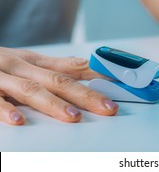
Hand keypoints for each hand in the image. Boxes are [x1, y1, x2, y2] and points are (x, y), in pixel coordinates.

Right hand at [0, 47, 117, 124]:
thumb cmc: (1, 63)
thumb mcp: (29, 61)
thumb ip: (57, 67)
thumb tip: (91, 70)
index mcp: (37, 62)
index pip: (75, 67)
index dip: (100, 75)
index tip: (122, 84)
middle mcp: (23, 67)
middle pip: (59, 80)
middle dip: (86, 94)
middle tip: (108, 107)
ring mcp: (2, 78)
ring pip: (30, 90)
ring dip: (52, 103)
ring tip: (73, 116)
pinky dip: (5, 110)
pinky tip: (19, 121)